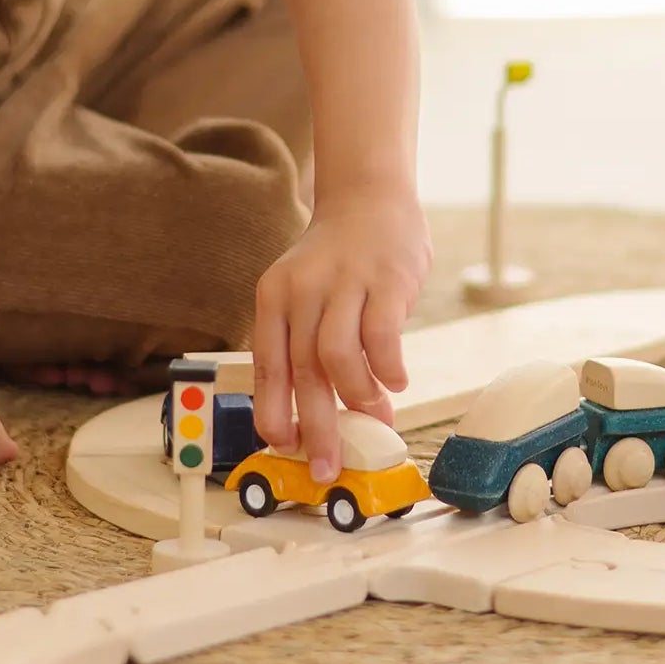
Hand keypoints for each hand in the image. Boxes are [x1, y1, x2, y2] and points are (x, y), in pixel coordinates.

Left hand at [250, 186, 431, 479]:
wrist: (369, 198)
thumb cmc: (335, 262)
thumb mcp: (302, 293)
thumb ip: (305, 346)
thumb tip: (320, 416)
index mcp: (274, 298)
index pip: (268, 366)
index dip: (274, 412)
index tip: (286, 448)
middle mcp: (304, 290)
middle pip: (304, 370)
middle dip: (317, 427)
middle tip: (328, 465)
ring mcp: (346, 282)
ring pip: (339, 356)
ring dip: (357, 396)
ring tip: (373, 412)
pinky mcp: (387, 279)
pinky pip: (383, 337)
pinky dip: (388, 369)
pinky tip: (396, 380)